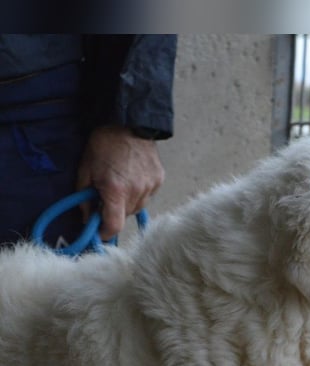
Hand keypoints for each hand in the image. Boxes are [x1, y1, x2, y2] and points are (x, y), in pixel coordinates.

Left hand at [76, 125, 164, 239]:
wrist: (128, 123)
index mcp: (116, 191)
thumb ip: (84, 198)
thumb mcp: (85, 171)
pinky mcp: (159, 180)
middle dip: (113, 212)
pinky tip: (132, 178)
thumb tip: (88, 218)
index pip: (114, 226)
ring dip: (127, 203)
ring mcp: (151, 186)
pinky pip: (147, 196)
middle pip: (125, 216)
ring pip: (137, 207)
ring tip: (120, 185)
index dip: (105, 233)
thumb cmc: (103, 144)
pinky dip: (139, 193)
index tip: (98, 232)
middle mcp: (137, 192)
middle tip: (105, 199)